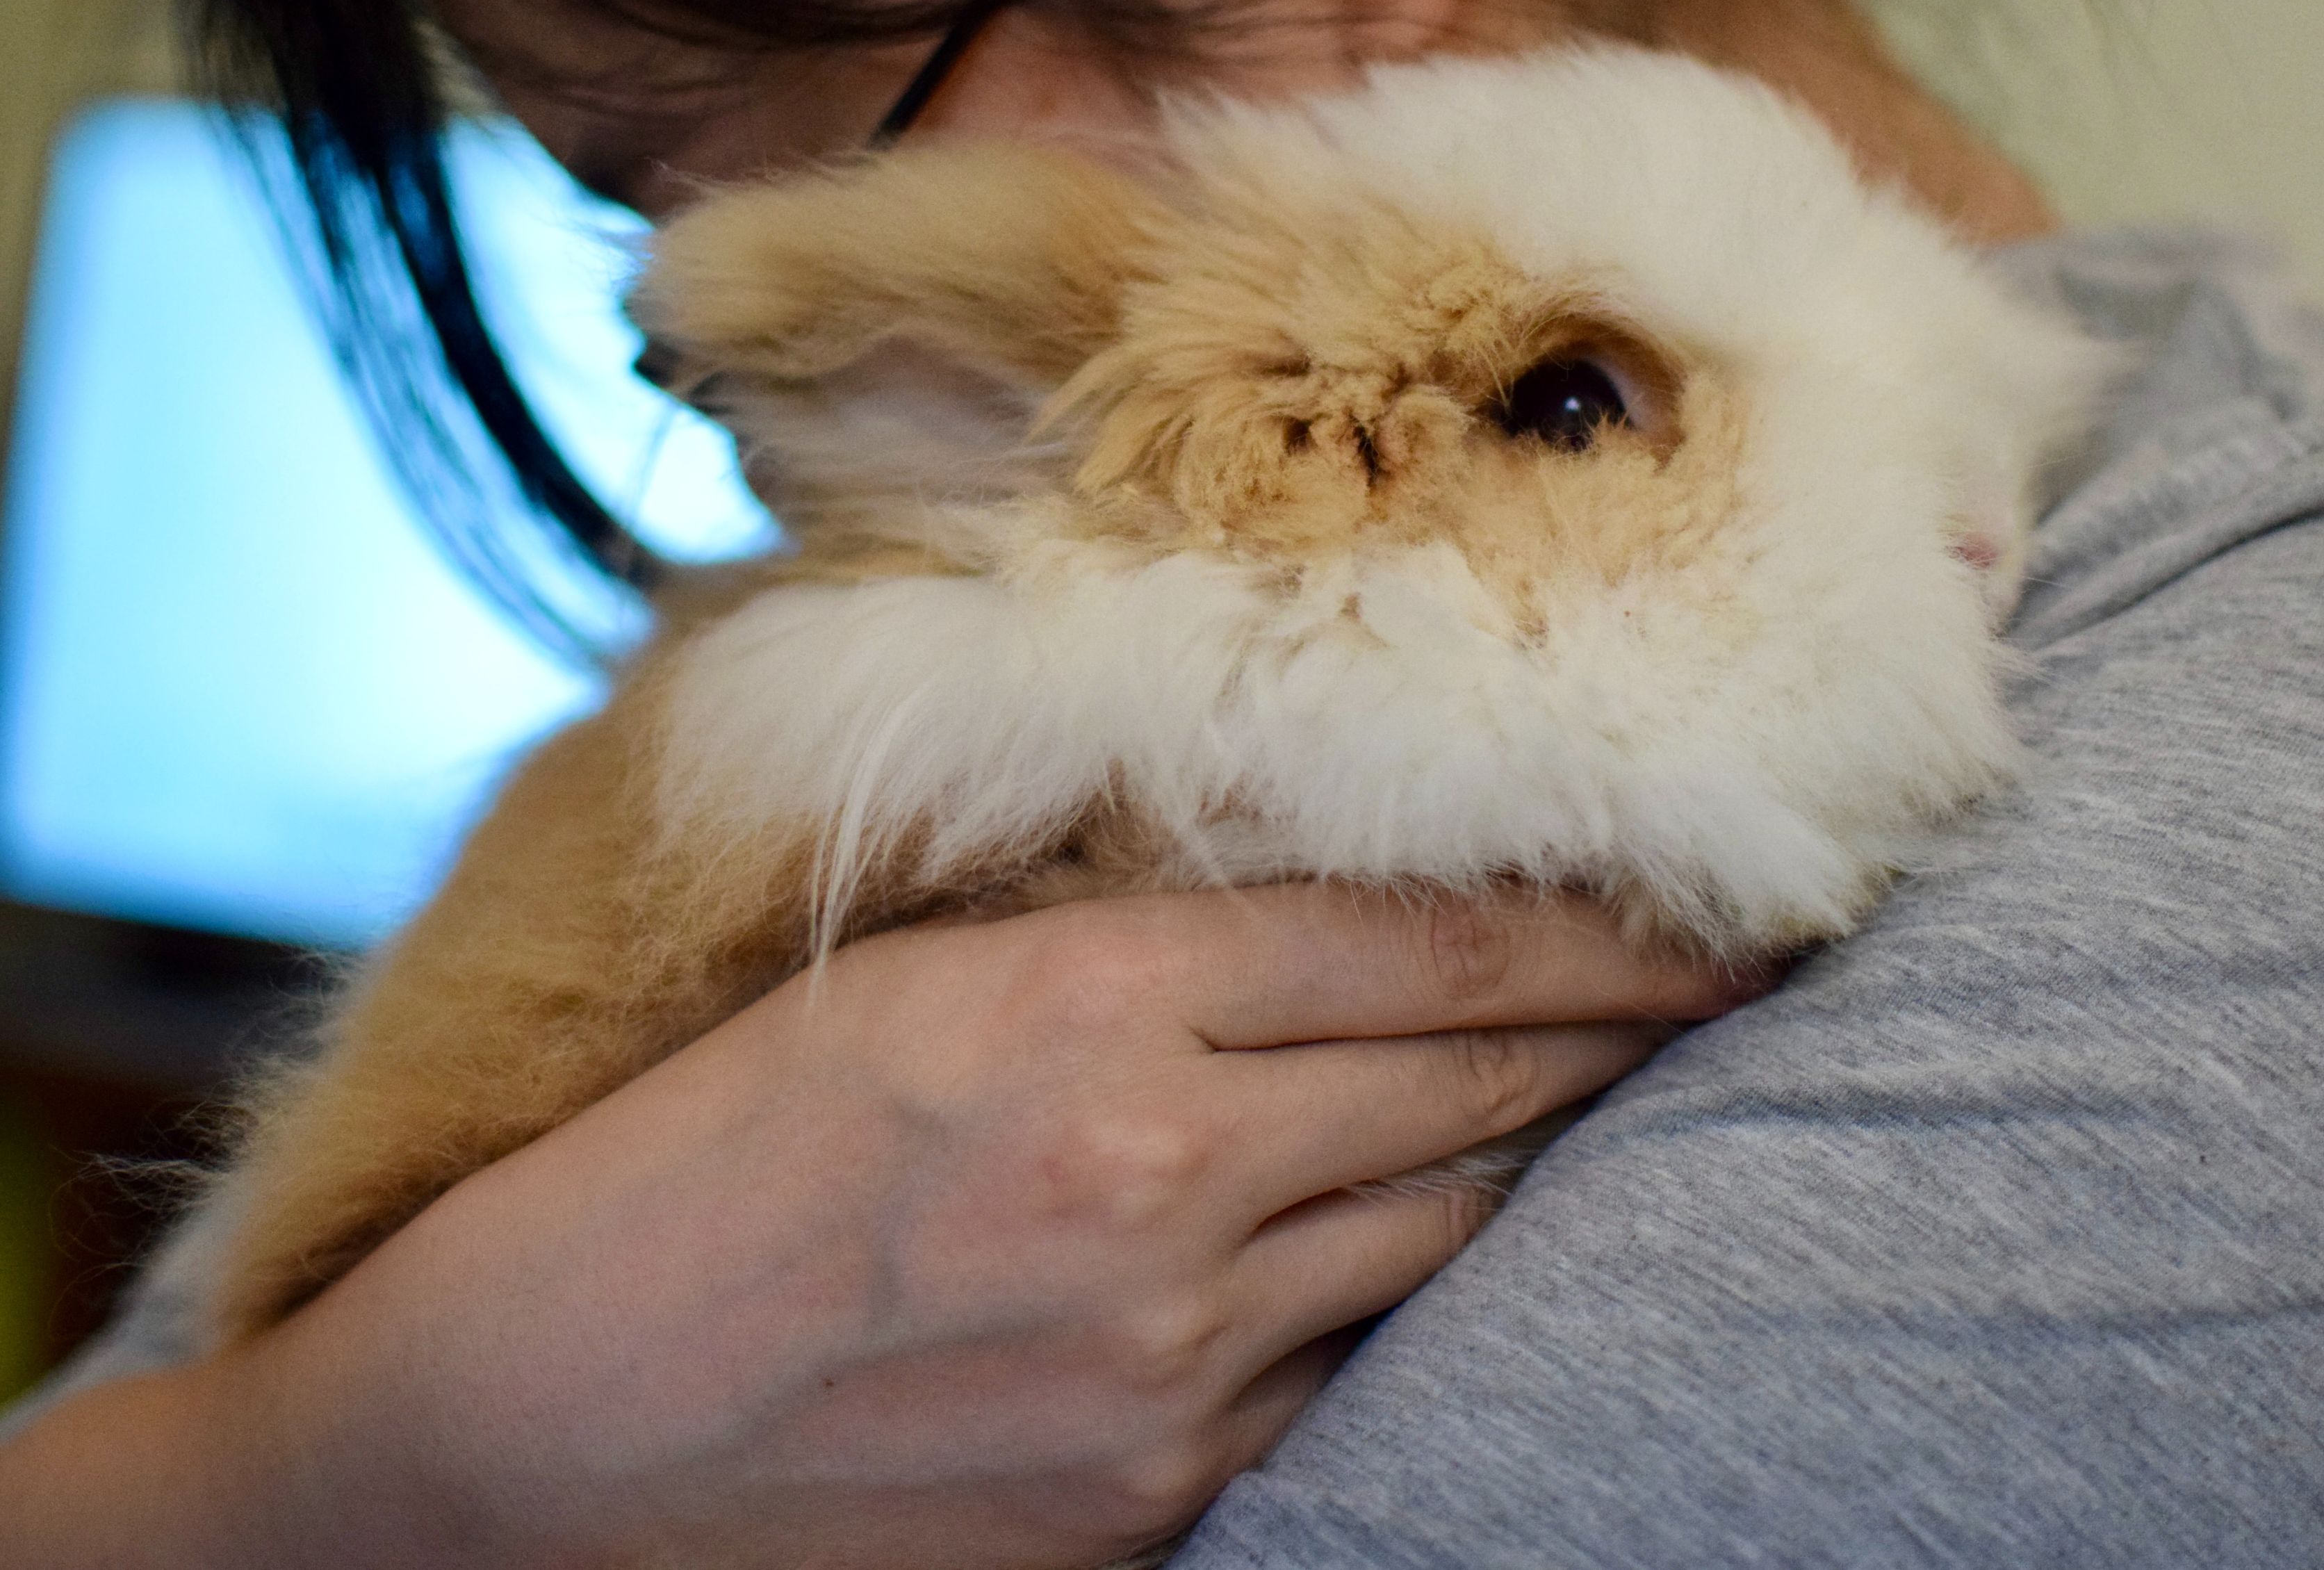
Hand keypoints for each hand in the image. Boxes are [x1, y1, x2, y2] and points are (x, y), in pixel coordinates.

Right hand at [0, 887, 1761, 1569]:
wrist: (503, 1462)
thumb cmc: (662, 1192)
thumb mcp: (880, 999)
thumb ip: (1099, 953)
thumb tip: (1288, 915)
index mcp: (1070, 1013)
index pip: (1412, 943)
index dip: (1592, 920)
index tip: (1713, 900)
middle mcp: (1151, 1178)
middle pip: (1471, 1082)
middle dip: (1626, 1025)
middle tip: (1745, 977)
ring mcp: (1165, 1362)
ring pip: (1444, 1231)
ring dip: (1542, 1160)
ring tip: (1630, 1101)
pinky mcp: (1151, 1499)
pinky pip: (1351, 1371)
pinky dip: (1413, 1295)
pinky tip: (1452, 1247)